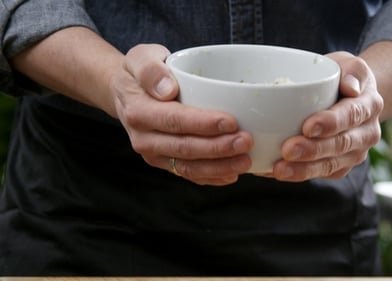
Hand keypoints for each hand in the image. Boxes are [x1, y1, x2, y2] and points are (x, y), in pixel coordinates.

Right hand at [110, 44, 252, 185]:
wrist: (126, 94)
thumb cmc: (141, 73)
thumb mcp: (140, 58)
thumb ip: (150, 69)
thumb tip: (167, 89)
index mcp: (138, 111)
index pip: (174, 120)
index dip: (203, 124)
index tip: (231, 122)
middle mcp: (143, 138)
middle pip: (184, 148)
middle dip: (218, 148)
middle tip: (246, 142)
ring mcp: (153, 154)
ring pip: (188, 168)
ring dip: (219, 167)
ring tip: (245, 161)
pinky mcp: (164, 163)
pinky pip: (188, 175)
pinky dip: (211, 177)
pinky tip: (232, 174)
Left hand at [265, 51, 383, 181]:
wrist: (351, 97)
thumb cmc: (343, 77)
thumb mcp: (349, 63)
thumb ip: (351, 70)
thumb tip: (350, 86)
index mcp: (369, 105)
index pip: (351, 115)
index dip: (331, 123)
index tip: (307, 126)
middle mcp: (366, 133)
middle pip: (340, 145)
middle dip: (313, 150)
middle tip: (287, 150)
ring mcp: (354, 153)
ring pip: (330, 165)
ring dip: (304, 169)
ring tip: (279, 169)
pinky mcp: (340, 166)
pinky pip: (320, 174)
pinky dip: (297, 175)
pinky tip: (274, 172)